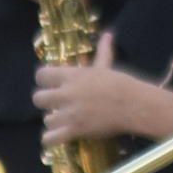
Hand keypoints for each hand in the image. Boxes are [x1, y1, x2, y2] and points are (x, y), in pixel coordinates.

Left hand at [34, 32, 172, 146]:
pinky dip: (51, 139)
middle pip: (38, 98)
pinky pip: (50, 138)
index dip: (44, 81)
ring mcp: (70, 113)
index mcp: (72, 76)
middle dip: (45, 102)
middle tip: (55, 104)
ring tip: (62, 121)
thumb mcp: (106, 66)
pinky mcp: (75, 130)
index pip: (41, 75)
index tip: (51, 84)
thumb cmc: (120, 84)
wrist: (134, 105)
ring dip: (53, 121)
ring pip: (46, 120)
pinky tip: (57, 137)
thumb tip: (108, 34)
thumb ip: (102, 50)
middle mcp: (66, 93)